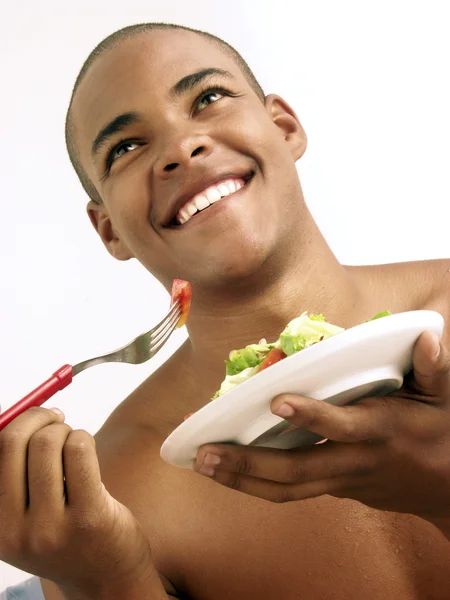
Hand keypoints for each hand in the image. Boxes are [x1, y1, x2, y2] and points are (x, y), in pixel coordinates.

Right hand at [0, 407, 153, 596]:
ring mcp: (50, 527)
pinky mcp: (88, 516)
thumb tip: (15, 415)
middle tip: (58, 420)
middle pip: (14, 443)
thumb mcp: (25, 518)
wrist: (106, 581)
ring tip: (75, 445)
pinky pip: (79, 450)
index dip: (16, 424)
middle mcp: (13, 531)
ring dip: (66, 431)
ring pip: (50, 442)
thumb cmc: (67, 537)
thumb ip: (14, 474)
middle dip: (40, 419)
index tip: (36, 418)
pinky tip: (88, 452)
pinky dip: (83, 438)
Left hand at [194, 331, 449, 521]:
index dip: (311, 416)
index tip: (277, 399)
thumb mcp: (442, 398)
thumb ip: (433, 368)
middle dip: (249, 464)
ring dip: (242, 480)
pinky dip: (255, 484)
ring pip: (287, 490)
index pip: (342, 426)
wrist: (446, 489)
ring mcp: (340, 481)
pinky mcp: (333, 489)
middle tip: (206, 451)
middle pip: (297, 471)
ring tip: (202, 463)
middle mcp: (355, 461)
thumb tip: (427, 334)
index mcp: (380, 431)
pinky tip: (225, 471)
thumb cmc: (440, 433)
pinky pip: (290, 492)